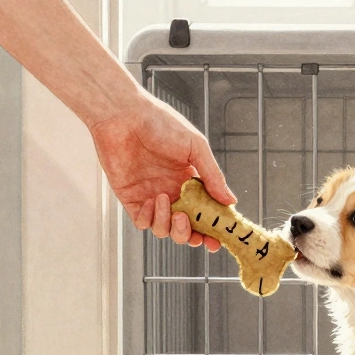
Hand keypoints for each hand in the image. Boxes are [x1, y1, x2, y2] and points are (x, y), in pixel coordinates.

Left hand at [89, 91, 236, 250]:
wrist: (124, 115)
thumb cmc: (161, 123)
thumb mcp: (196, 147)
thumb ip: (213, 176)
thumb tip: (230, 201)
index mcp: (191, 182)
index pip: (204, 213)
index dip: (212, 229)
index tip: (218, 239)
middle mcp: (172, 192)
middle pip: (185, 229)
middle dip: (190, 235)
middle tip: (192, 228)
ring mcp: (151, 197)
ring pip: (164, 230)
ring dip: (168, 224)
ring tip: (166, 201)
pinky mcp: (131, 198)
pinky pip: (142, 222)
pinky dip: (149, 218)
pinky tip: (151, 201)